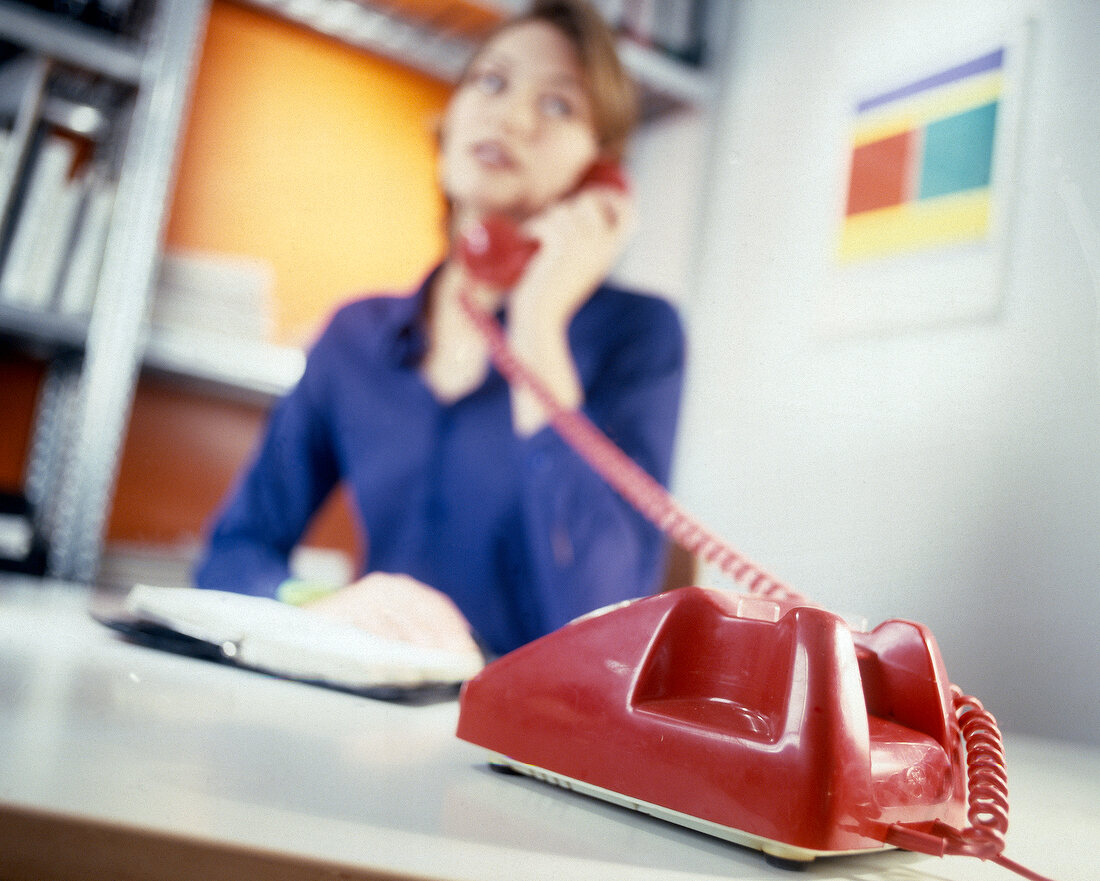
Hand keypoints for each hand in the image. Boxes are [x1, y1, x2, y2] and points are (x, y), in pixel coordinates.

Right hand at [304, 572, 481, 658]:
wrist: (301, 629)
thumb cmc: (353, 637)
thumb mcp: (389, 632)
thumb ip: (416, 640)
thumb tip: (455, 661)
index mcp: (403, 589)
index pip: (438, 606)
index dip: (456, 630)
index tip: (469, 653)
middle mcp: (387, 585)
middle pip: (423, 610)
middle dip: (440, 638)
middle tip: (453, 662)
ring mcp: (366, 593)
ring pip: (398, 618)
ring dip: (415, 644)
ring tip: (428, 666)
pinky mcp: (346, 605)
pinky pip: (370, 626)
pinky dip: (383, 645)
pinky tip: (394, 663)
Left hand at [509, 183, 635, 333]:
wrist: (542, 317)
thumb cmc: (557, 293)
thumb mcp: (583, 266)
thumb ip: (590, 243)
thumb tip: (585, 207)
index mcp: (611, 253)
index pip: (629, 215)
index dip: (613, 198)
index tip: (592, 196)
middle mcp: (602, 247)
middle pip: (589, 200)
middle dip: (567, 206)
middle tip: (553, 223)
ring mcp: (583, 246)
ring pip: (563, 209)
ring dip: (547, 219)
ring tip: (539, 236)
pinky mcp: (561, 247)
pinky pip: (546, 221)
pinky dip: (532, 227)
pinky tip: (526, 236)